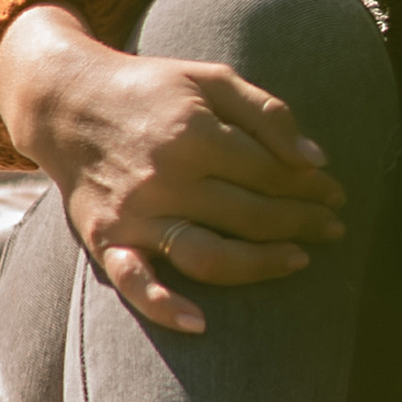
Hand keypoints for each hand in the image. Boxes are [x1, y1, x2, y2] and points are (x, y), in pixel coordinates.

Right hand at [0, 0, 346, 338]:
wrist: (67, 102)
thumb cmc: (153, 89)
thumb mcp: (212, 79)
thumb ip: (268, 113)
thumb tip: (316, 159)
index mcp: (194, 132)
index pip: (272, 172)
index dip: (311, 186)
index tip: (334, 194)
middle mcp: (166, 177)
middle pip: (252, 214)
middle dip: (302, 222)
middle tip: (332, 227)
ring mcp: (136, 213)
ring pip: (209, 254)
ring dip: (262, 264)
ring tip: (300, 260)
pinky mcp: (106, 238)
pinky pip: (135, 280)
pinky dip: (163, 305)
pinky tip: (200, 322)